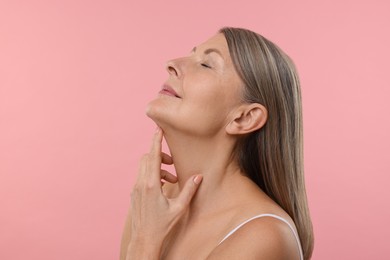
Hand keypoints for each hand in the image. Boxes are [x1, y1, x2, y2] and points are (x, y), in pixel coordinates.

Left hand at [126, 127, 202, 258]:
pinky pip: (142, 176)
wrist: (144, 239)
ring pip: (144, 167)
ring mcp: (135, 188)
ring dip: (157, 167)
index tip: (157, 129)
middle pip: (147, 158)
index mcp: (151, 185)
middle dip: (159, 155)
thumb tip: (198, 176)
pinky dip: (152, 175)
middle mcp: (140, 184)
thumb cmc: (162, 225)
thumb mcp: (179, 207)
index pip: (152, 156)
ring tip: (171, 179)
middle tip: (172, 163)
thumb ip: (189, 190)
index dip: (155, 141)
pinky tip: (162, 186)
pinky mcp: (134, 193)